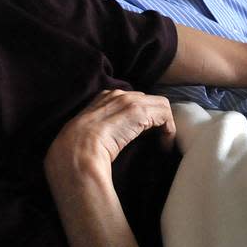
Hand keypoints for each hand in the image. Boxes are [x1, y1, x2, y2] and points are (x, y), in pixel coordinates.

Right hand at [45, 89, 175, 185]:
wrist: (77, 151)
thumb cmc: (79, 149)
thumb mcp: (91, 134)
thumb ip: (104, 129)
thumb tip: (118, 137)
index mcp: (103, 98)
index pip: (132, 100)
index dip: (143, 117)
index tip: (145, 134)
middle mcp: (117, 95)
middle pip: (148, 101)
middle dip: (156, 119)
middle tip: (156, 140)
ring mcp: (128, 101)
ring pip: (160, 106)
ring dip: (165, 126)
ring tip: (163, 144)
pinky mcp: (139, 112)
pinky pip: (165, 115)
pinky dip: (169, 131)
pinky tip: (164, 146)